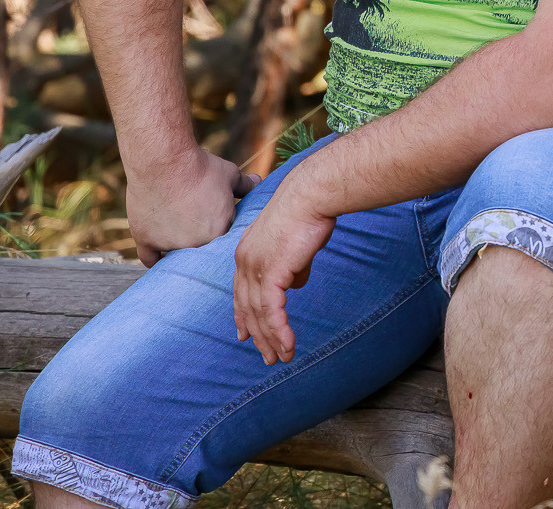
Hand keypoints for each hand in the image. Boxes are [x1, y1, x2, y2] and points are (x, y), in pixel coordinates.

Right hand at [125, 147, 260, 267]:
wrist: (164, 161)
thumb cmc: (200, 168)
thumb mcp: (229, 175)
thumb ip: (245, 185)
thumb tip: (259, 182)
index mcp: (219, 233)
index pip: (222, 244)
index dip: (220, 236)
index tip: (216, 231)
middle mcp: (194, 246)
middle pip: (199, 253)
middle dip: (201, 245)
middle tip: (198, 234)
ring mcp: (169, 245)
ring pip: (175, 257)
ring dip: (179, 251)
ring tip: (180, 240)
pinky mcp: (145, 240)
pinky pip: (149, 260)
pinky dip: (155, 259)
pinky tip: (159, 256)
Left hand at [231, 178, 337, 364]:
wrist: (312, 194)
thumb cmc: (310, 210)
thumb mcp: (297, 242)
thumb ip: (293, 265)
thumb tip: (296, 283)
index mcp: (247, 252)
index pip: (241, 291)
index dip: (242, 315)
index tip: (244, 333)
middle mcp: (245, 262)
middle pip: (247, 307)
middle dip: (257, 334)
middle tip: (267, 356)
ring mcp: (255, 268)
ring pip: (259, 315)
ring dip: (271, 340)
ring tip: (281, 359)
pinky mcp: (270, 274)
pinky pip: (272, 312)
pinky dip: (280, 332)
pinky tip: (288, 347)